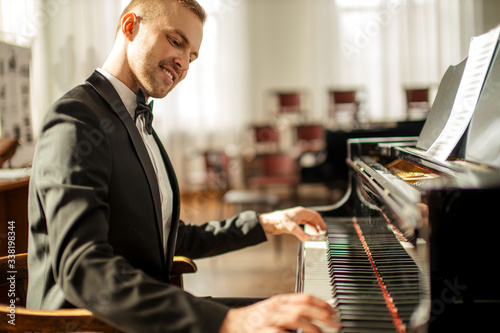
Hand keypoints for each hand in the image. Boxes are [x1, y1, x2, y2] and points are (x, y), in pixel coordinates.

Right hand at [219, 293, 338, 332]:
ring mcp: (269, 320)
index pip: (305, 297)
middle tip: (335, 324)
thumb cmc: (256, 320)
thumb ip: (291, 309)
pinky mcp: (264, 332)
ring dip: (312, 327)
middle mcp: (275, 308)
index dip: (322, 303)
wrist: (232, 325)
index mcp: (280, 301)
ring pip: (295, 318)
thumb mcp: (274, 309)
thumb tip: (316, 314)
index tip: (334, 311)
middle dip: (322, 315)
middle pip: (303, 307)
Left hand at [259, 206, 325, 241]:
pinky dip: (306, 229)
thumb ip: (301, 234)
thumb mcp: (292, 228)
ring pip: (307, 221)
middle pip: (312, 218)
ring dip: (313, 226)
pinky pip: (302, 225)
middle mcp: (299, 214)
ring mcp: (296, 218)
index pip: (315, 215)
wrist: (269, 223)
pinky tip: (306, 234)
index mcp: (301, 212)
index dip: (321, 221)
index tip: (324, 228)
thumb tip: (310, 240)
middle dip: (318, 224)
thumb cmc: (278, 221)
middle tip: (322, 231)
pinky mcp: (292, 223)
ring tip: (316, 232)